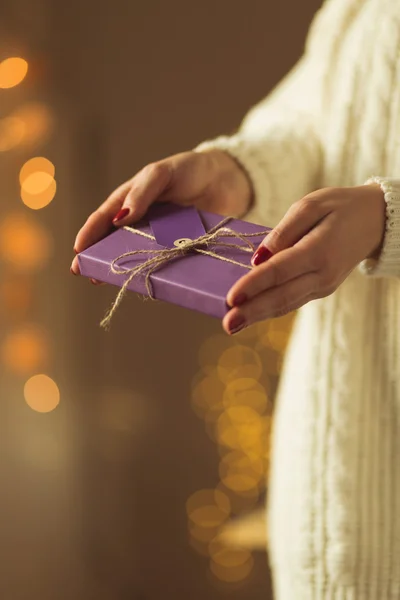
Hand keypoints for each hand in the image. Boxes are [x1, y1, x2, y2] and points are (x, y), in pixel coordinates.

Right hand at [71, 150, 251, 275]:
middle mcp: (141, 221)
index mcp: (131, 200)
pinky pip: (163, 262)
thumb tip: (119, 219)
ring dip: (124, 268)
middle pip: (115, 241)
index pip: (104, 219)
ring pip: (137, 255)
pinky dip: (154, 272)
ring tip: (110, 282)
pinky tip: (148, 282)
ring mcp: (160, 237)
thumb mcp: (162, 174)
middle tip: (88, 275)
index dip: (89, 236)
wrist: (230, 179)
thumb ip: (142, 193)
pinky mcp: (180, 248)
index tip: (78, 254)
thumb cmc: (190, 170)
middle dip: (99, 257)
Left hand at [223, 184, 385, 334]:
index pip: (279, 271)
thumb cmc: (340, 207)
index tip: (231, 297)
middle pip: (281, 296)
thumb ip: (284, 230)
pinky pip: (292, 301)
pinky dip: (270, 309)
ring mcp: (323, 286)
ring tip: (232, 325)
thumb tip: (259, 257)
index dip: (253, 285)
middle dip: (251, 312)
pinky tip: (250, 315)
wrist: (376, 222)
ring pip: (286, 304)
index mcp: (319, 251)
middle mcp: (322, 275)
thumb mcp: (312, 204)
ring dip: (258, 316)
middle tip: (226, 323)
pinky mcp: (321, 289)